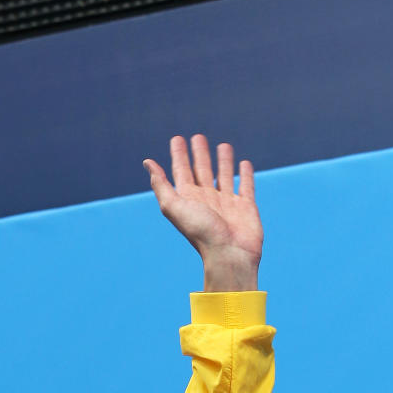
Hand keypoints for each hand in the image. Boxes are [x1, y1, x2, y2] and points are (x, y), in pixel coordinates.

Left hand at [143, 135, 262, 290]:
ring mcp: (226, 203)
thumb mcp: (174, 207)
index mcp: (188, 199)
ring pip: (223, 175)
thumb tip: (147, 163)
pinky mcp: (245, 207)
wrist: (228, 254)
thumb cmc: (200, 232)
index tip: (177, 139)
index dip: (178, 155)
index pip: (181, 171)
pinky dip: (245, 175)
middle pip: (201, 170)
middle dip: (199, 154)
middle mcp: (206, 200)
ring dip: (223, 161)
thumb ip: (161, 186)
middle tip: (197, 137)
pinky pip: (245, 186)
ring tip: (223, 145)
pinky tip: (244, 164)